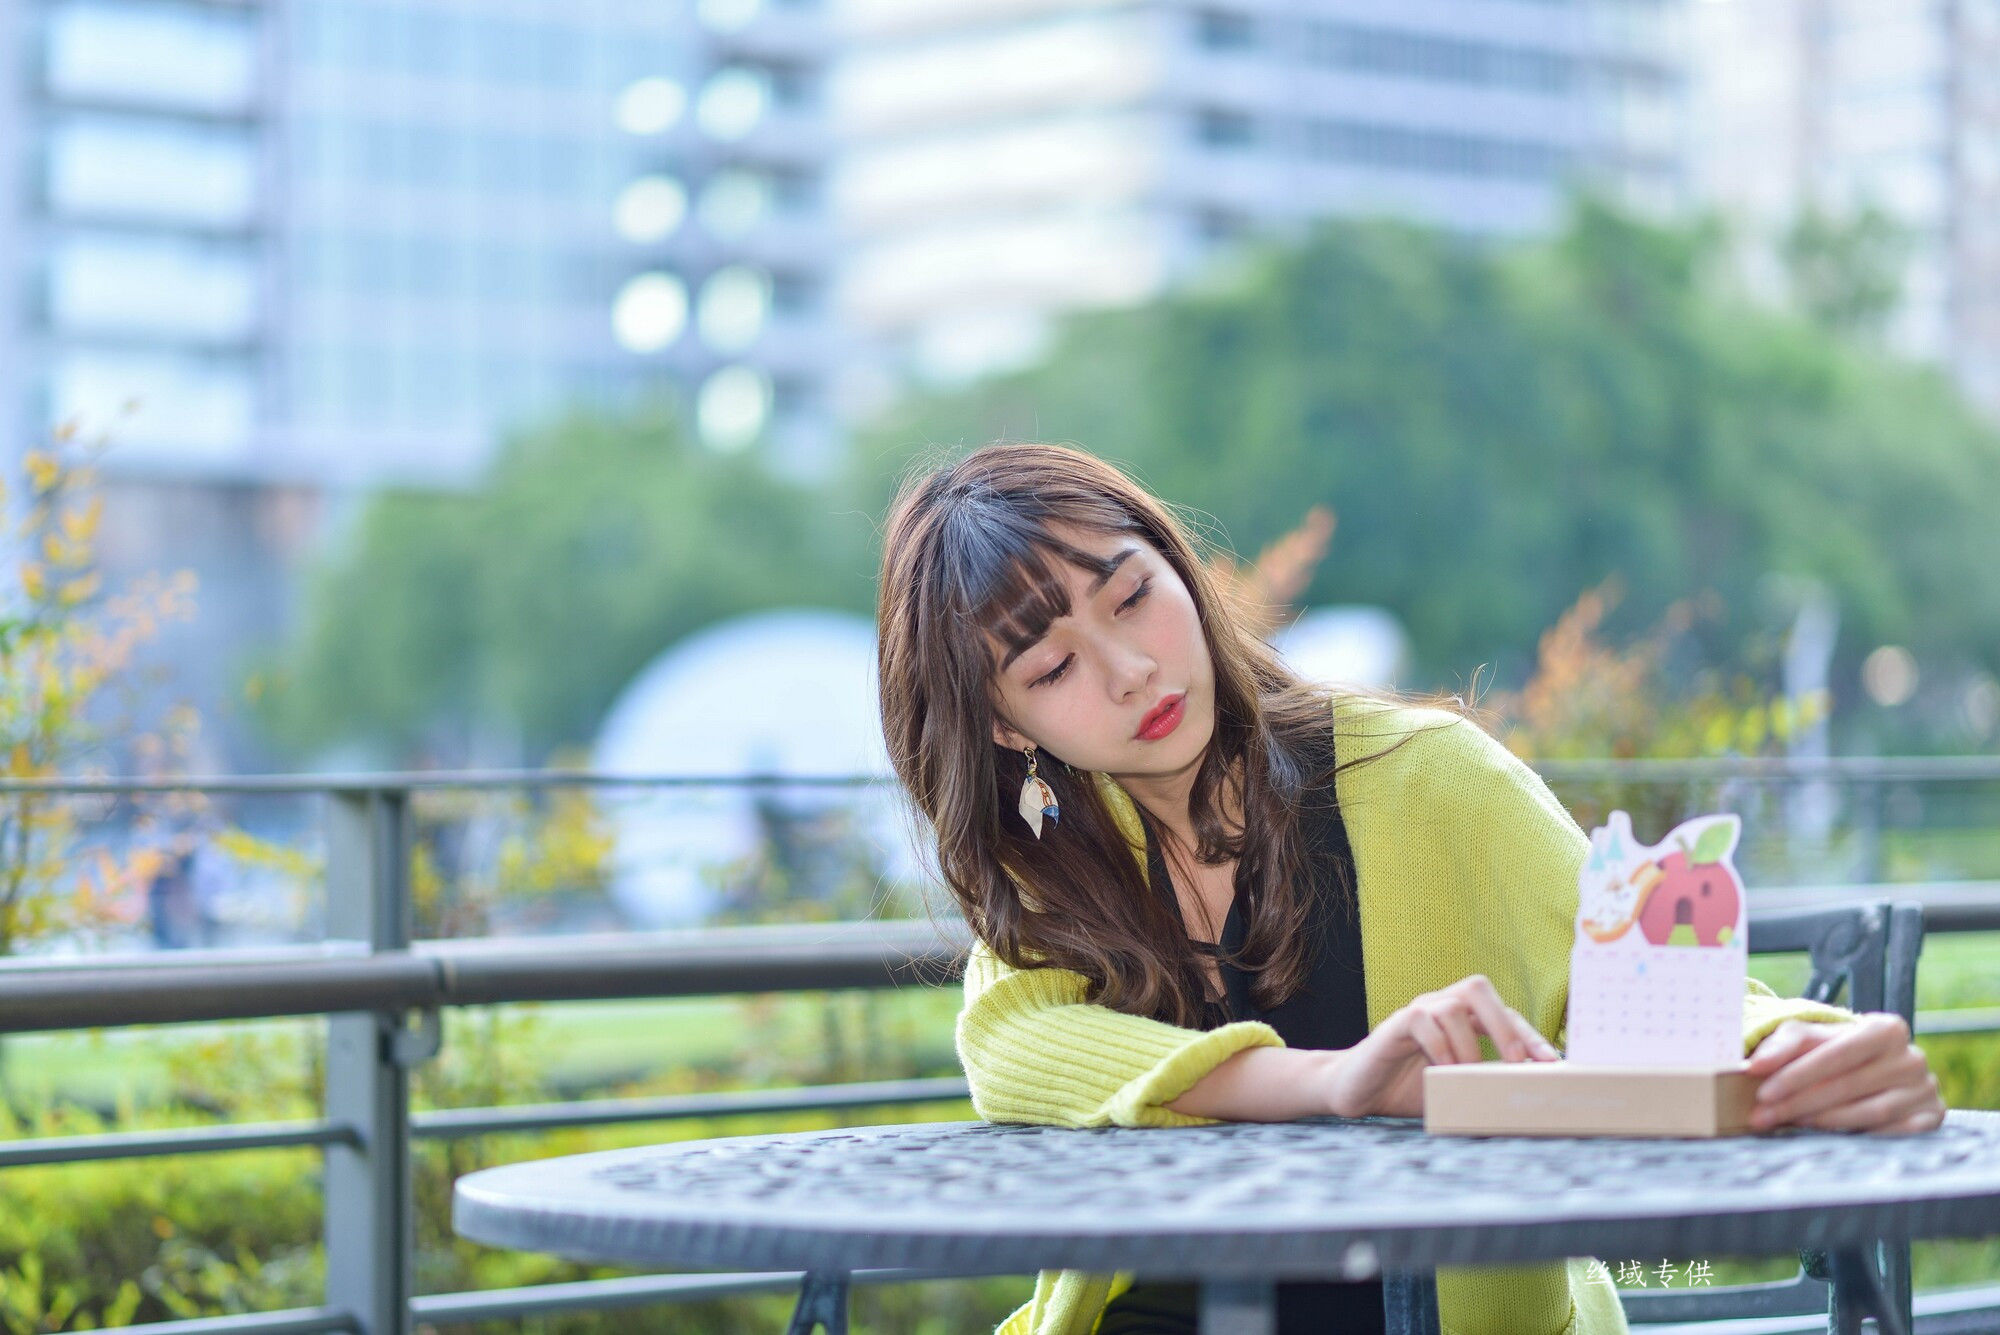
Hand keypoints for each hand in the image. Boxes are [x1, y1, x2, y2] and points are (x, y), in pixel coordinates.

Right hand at [1321, 974, 1558, 1118]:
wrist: (1357, 1092)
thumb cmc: (1409, 1090)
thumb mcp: (1456, 1090)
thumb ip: (1483, 1087)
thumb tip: (1524, 1104)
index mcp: (1461, 1019)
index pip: (1503, 1014)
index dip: (1530, 1035)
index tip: (1551, 1063)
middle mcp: (1440, 1007)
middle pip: (1478, 989)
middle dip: (1504, 1025)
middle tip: (1518, 1062)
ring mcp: (1416, 1012)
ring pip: (1452, 1005)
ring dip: (1469, 1044)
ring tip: (1470, 1075)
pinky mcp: (1394, 1025)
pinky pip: (1421, 1020)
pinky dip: (1439, 1046)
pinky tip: (1442, 1071)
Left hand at [1745, 1014, 1944, 1134]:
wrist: (1865, 1070)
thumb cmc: (1829, 1051)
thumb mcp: (1804, 1037)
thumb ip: (1779, 1046)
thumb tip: (1753, 1066)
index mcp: (1886, 1029)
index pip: (1837, 1054)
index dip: (1797, 1074)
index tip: (1762, 1093)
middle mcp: (1912, 1058)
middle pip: (1849, 1085)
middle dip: (1800, 1102)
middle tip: (1764, 1116)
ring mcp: (1925, 1090)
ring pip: (1870, 1112)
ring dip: (1824, 1121)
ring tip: (1787, 1124)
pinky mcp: (1931, 1119)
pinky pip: (1893, 1134)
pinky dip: (1858, 1137)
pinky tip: (1826, 1138)